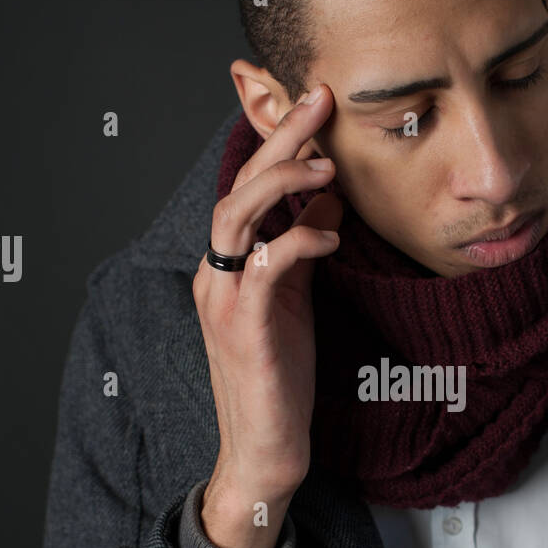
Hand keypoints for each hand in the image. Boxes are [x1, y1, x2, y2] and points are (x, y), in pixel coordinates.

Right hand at [191, 83, 340, 547]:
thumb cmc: (281, 374)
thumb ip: (306, 245)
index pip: (249, 187)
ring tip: (326, 165)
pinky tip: (331, 235)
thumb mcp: (298, 296)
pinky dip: (296, 242)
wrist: (265, 446)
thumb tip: (330, 197)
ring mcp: (224, 299)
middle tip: (320, 101)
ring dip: (280, 183)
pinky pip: (264, 268)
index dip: (278, 141)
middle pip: (239, 188)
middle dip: (280, 139)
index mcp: (229, 263)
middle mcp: (216, 273)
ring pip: (235, 217)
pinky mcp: (244, 327)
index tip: (316, 102)